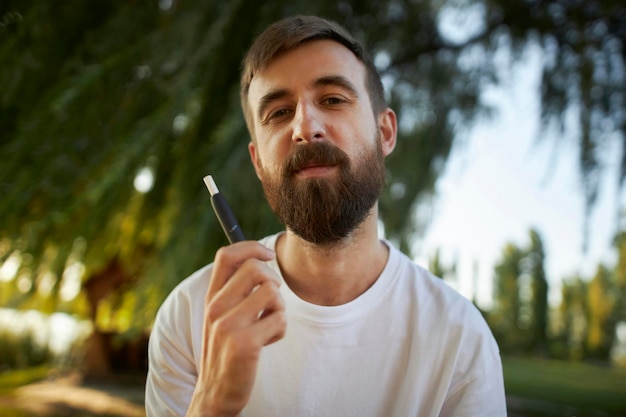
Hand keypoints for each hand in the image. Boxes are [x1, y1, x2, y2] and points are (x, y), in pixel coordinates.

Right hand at [187, 242, 285, 416]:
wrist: (215, 392)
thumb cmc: (227, 349)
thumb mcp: (221, 316)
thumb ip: (234, 290)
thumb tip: (260, 259)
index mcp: (211, 297)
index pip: (227, 255)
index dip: (252, 248)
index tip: (268, 256)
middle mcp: (216, 307)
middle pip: (254, 268)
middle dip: (274, 280)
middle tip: (271, 299)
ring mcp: (228, 325)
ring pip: (272, 292)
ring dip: (279, 308)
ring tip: (269, 323)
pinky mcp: (244, 344)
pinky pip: (279, 320)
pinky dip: (280, 330)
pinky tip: (267, 341)